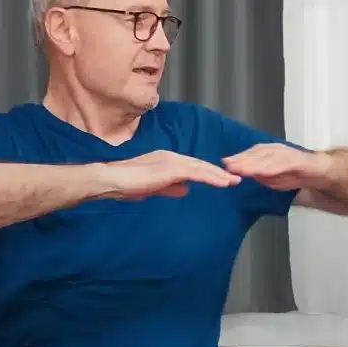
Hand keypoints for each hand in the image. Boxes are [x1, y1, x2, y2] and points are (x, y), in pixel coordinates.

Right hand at [92, 150, 239, 199]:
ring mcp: (171, 161)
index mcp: (166, 160)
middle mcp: (170, 157)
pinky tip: (223, 183)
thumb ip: (170, 187)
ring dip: (219, 175)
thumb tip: (186, 189)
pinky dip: (211, 178)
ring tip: (234, 182)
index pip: (192, 167)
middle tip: (236, 179)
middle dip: (218, 173)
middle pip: (200, 165)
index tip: (222, 179)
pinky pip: (196, 173)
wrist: (112, 180)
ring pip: (201, 168)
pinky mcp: (170, 168)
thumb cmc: (126, 185)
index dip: (208, 173)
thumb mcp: (153, 187)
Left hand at [223, 143, 332, 191]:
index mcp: (268, 153)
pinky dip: (271, 167)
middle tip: (228, 164)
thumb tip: (245, 173)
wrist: (319, 172)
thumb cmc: (294, 173)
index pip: (251, 154)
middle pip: (256, 154)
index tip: (225, 163)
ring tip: (241, 168)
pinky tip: (262, 171)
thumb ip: (260, 174)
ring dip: (252, 163)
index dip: (238, 158)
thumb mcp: (272, 177)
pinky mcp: (297, 160)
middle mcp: (276, 150)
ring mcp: (286, 153)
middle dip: (241, 159)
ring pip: (266, 157)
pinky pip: (282, 163)